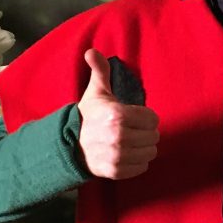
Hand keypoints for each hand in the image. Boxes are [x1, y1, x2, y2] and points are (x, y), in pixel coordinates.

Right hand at [77, 49, 158, 178]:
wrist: (69, 145)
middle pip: (153, 136)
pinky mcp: (115, 171)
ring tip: (131, 142)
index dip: (146, 117)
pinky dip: (138, 162)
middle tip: (133, 130)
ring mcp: (116, 156)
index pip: (152, 119)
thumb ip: (99, 71)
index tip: (135, 117)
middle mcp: (118, 137)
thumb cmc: (88, 116)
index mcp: (117, 115)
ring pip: (150, 153)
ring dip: (144, 148)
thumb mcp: (95, 92)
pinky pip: (141, 168)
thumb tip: (91, 51)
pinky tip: (127, 154)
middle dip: (146, 133)